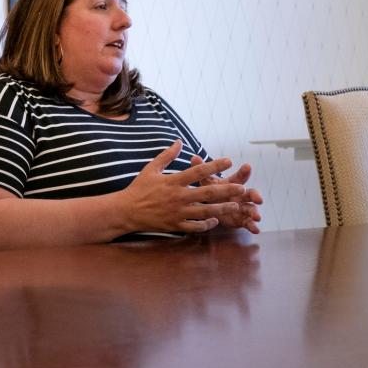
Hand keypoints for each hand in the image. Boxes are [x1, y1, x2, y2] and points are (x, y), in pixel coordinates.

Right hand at [119, 140, 248, 233]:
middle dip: (226, 190)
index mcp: (173, 181)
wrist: (125, 211)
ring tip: (235, 206)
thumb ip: (167, 155)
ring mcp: (177, 212)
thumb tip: (179, 141)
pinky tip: (215, 220)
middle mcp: (177, 197)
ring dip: (222, 208)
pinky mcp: (174, 225)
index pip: (198, 171)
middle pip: (207, 192)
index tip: (229, 161)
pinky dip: (206, 224)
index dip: (215, 165)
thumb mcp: (150, 169)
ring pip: (205, 211)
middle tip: (242, 188)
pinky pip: (195, 226)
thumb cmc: (138, 189)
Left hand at [190, 155, 263, 233]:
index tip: (247, 166)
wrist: (211, 205)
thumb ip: (201, 170)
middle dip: (255, 195)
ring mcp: (242, 207)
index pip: (239, 176)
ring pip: (251, 209)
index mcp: (233, 184)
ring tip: (257, 217)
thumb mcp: (205, 181)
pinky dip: (252, 226)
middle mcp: (240, 194)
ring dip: (255, 212)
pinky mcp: (241, 219)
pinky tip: (256, 230)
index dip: (243, 171)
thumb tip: (193, 157)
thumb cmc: (210, 190)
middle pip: (250, 193)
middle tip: (259, 199)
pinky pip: (248, 222)